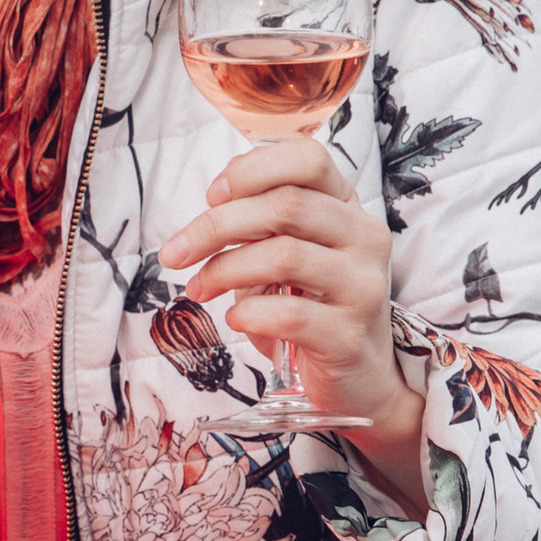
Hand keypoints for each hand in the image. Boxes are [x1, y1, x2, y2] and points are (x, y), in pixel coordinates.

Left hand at [159, 135, 427, 510]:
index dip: (253, 169)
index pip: (309, 159)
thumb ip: (261, 227)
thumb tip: (210, 214)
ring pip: (285, 255)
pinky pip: (290, 314)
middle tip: (176, 253)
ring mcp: (363, 287)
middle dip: (217, 225)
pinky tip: (235, 318)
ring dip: (225, 269)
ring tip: (199, 288)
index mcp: (348, 208)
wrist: (360, 381)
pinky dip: (249, 312)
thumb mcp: (289, 257)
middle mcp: (364, 238)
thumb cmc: (313, 309)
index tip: (211, 196)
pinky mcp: (349, 335)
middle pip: (286, 206)